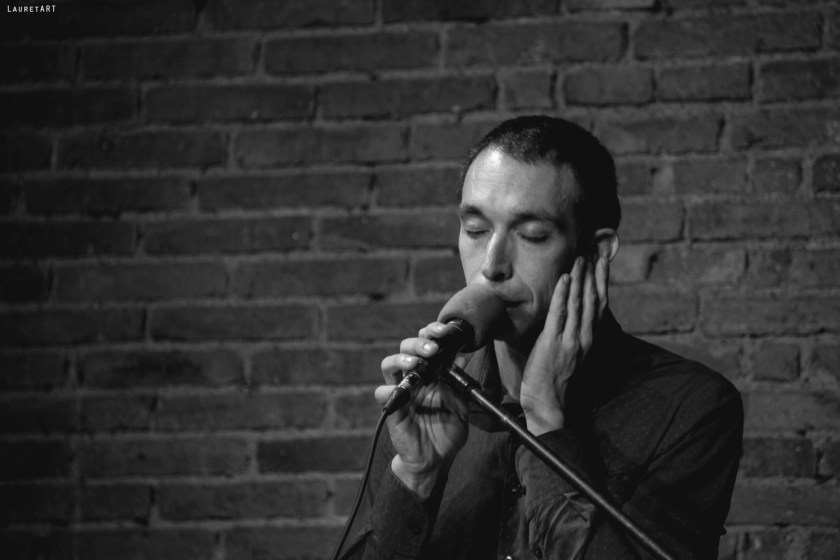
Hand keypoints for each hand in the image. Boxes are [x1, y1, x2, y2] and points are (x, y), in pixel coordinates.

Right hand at [375, 322, 469, 497]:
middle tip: (432, 349)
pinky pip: (382, 393)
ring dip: (401, 359)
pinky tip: (397, 391)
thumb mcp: (460, 406)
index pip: (427, 344)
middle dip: (418, 343)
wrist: (435, 460)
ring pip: (389, 364)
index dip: (432, 333)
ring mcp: (401, 392)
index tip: (445, 332)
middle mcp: (414, 378)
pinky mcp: (392, 409)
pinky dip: (387, 389)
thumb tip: (461, 359)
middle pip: (407, 348)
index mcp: (431, 374)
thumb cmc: (447, 432)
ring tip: (415, 363)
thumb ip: (458, 384)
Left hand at [519, 254, 609, 434]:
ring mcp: (570, 340)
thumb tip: (571, 316)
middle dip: (595, 275)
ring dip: (581, 279)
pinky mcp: (554, 343)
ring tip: (581, 259)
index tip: (602, 263)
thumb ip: (573, 335)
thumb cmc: (554, 381)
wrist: (548, 404)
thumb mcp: (570, 355)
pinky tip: (566, 279)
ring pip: (579, 303)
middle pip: (594, 300)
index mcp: (589, 340)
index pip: (600, 305)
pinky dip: (564, 294)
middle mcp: (585, 338)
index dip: (602, 283)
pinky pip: (560, 314)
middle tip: (594, 253)